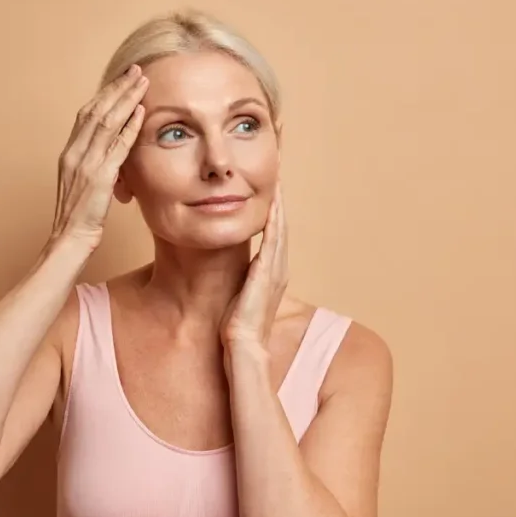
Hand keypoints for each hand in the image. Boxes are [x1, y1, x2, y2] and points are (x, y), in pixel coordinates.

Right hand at [51, 65, 148, 248]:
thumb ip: (93, 164)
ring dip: (126, 99)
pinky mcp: (98, 178)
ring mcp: (85, 164)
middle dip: (117, 87)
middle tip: (135, 70)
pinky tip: (140, 113)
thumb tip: (109, 152)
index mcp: (69, 153)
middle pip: (96, 110)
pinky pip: (116, 147)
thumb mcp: (83, 185)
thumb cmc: (78, 217)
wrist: (68, 239)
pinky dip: (129, 127)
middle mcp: (74, 153)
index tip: (121, 80)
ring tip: (142, 82)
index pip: (87, 114)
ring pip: (106, 122)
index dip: (105, 94)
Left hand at [221, 186, 288, 347]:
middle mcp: (279, 268)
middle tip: (278, 171)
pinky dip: (274, 222)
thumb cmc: (237, 325)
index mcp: (273, 271)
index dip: (274, 208)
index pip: (275, 232)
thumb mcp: (240, 294)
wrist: (243, 346)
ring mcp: (276, 270)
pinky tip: (271, 205)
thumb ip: (242, 278)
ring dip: (279, 203)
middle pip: (282, 224)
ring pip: (280, 228)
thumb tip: (233, 268)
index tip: (270, 187)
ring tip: (278, 178)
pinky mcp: (267, 274)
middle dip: (280, 197)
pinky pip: (273, 242)